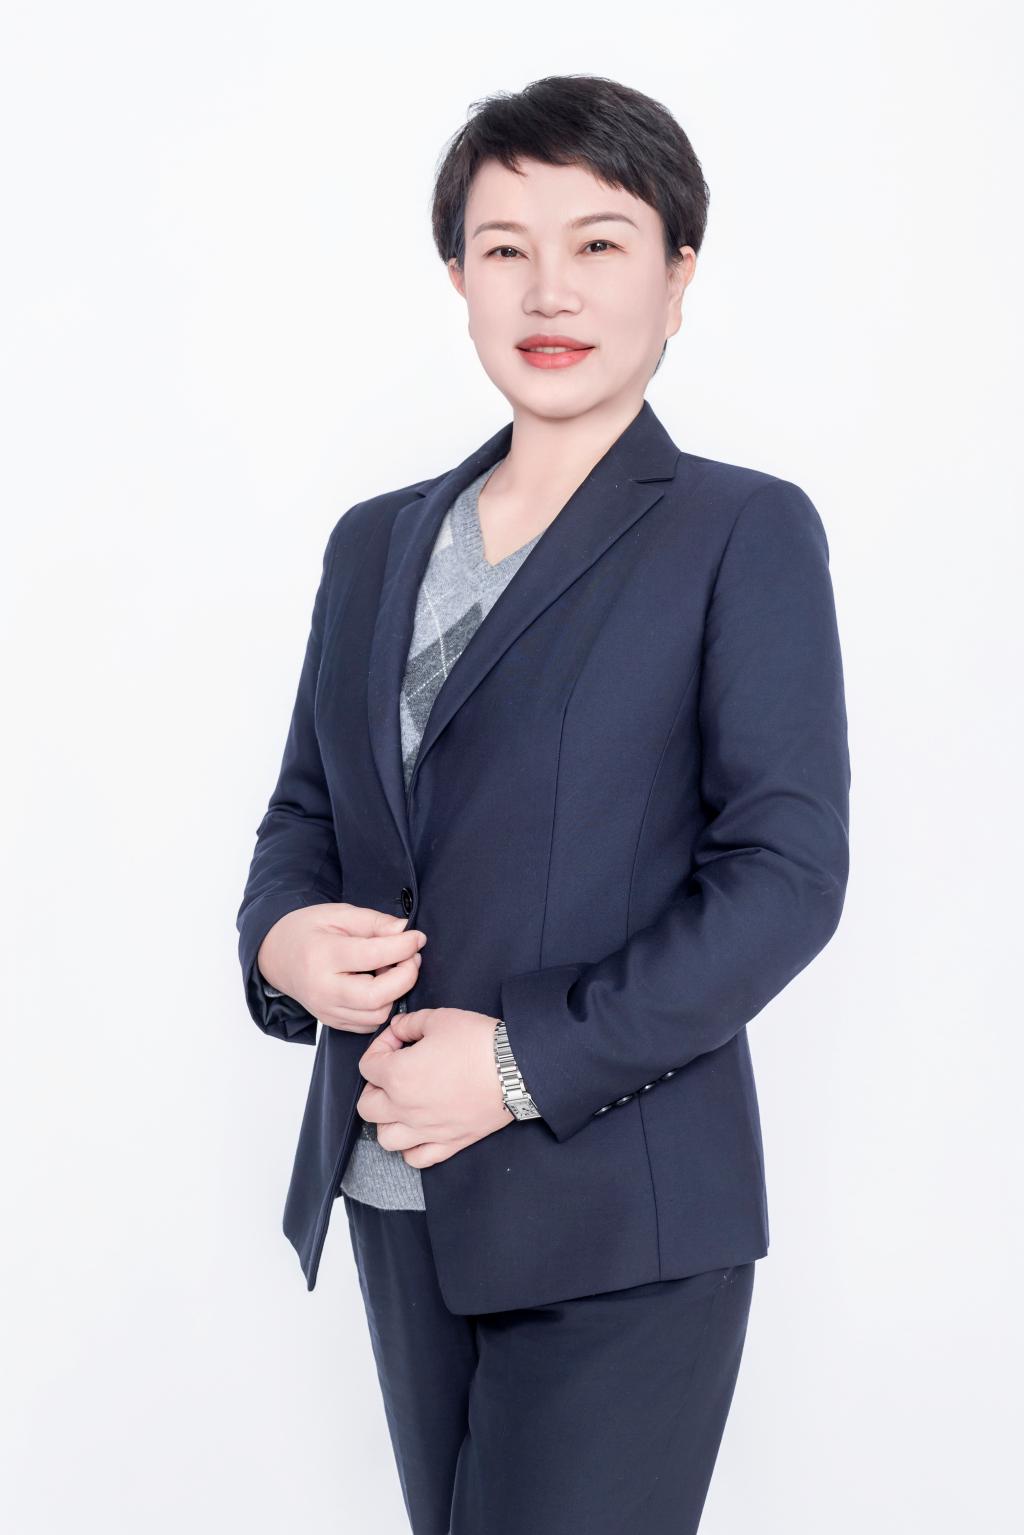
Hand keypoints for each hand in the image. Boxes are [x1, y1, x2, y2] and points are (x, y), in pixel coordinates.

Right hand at [257, 902, 426, 1032]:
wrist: (276, 955)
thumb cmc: (308, 930)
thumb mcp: (339, 913)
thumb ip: (374, 922)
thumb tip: (405, 931)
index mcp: (323, 955)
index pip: (373, 956)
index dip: (404, 947)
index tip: (417, 937)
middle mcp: (323, 989)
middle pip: (377, 996)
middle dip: (406, 976)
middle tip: (411, 957)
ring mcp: (326, 1010)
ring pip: (377, 1014)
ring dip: (395, 992)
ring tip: (391, 969)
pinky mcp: (332, 1022)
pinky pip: (369, 1024)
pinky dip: (382, 1005)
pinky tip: (378, 984)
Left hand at [356, 1007, 511, 1166]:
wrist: (516, 1068)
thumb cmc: (478, 1043)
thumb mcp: (440, 1018)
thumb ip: (410, 1023)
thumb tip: (399, 1028)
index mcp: (397, 1076)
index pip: (367, 1066)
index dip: (380, 1047)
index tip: (399, 1040)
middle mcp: (405, 1108)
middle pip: (367, 1107)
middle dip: (375, 1087)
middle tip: (393, 1073)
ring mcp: (426, 1130)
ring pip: (385, 1138)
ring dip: (388, 1121)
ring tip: (402, 1105)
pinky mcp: (449, 1143)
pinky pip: (416, 1158)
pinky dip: (411, 1148)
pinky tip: (420, 1130)